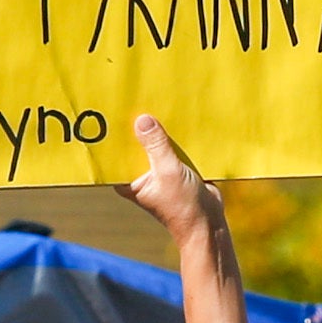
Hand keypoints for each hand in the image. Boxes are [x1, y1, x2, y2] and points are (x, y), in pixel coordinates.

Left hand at [113, 113, 222, 248]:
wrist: (208, 223)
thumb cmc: (183, 206)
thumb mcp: (168, 171)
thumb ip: (156, 145)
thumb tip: (142, 120)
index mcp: (130, 181)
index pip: (117, 154)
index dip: (115, 135)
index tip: (113, 112)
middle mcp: (142, 175)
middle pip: (137, 145)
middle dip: (139, 128)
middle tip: (135, 100)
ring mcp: (160, 171)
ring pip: (157, 145)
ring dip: (160, 131)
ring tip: (156, 101)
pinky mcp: (177, 168)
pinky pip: (174, 148)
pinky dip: (177, 138)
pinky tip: (178, 117)